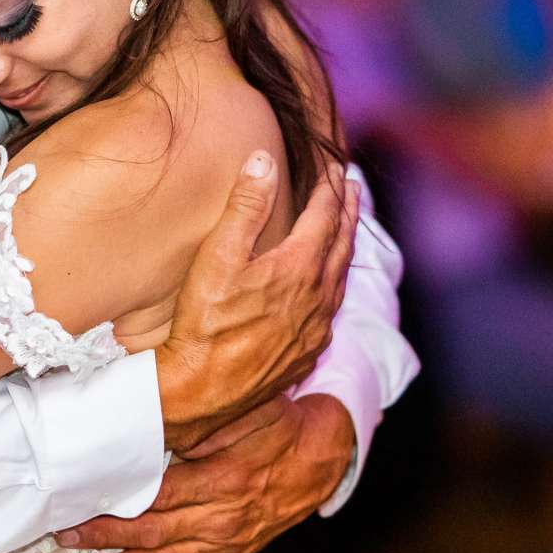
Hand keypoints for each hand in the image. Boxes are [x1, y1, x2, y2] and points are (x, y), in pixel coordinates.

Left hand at [58, 392, 355, 552]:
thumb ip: (205, 425)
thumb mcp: (249, 413)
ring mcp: (224, 544)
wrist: (321, 459)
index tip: (81, 499)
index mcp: (221, 481)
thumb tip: (161, 427)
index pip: (156, 495)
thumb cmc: (279, 428)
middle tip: (66, 537)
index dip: (117, 500)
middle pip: (153, 531)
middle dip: (106, 535)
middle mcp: (220, 519)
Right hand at [155, 158, 358, 454]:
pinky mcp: (307, 351)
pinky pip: (332, 308)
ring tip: (345, 228)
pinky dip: (335, 284)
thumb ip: (245, 206)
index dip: (329, 187)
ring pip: (341, 277)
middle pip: (342, 243)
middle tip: (350, 186)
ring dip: (345, 245)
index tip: (333, 166)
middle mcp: (317, 296)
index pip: (324, 215)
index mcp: (299, 267)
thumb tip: (264, 161)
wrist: (203, 391)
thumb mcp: (218, 256)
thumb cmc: (205, 324)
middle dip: (347, 210)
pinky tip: (326, 287)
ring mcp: (316, 327)